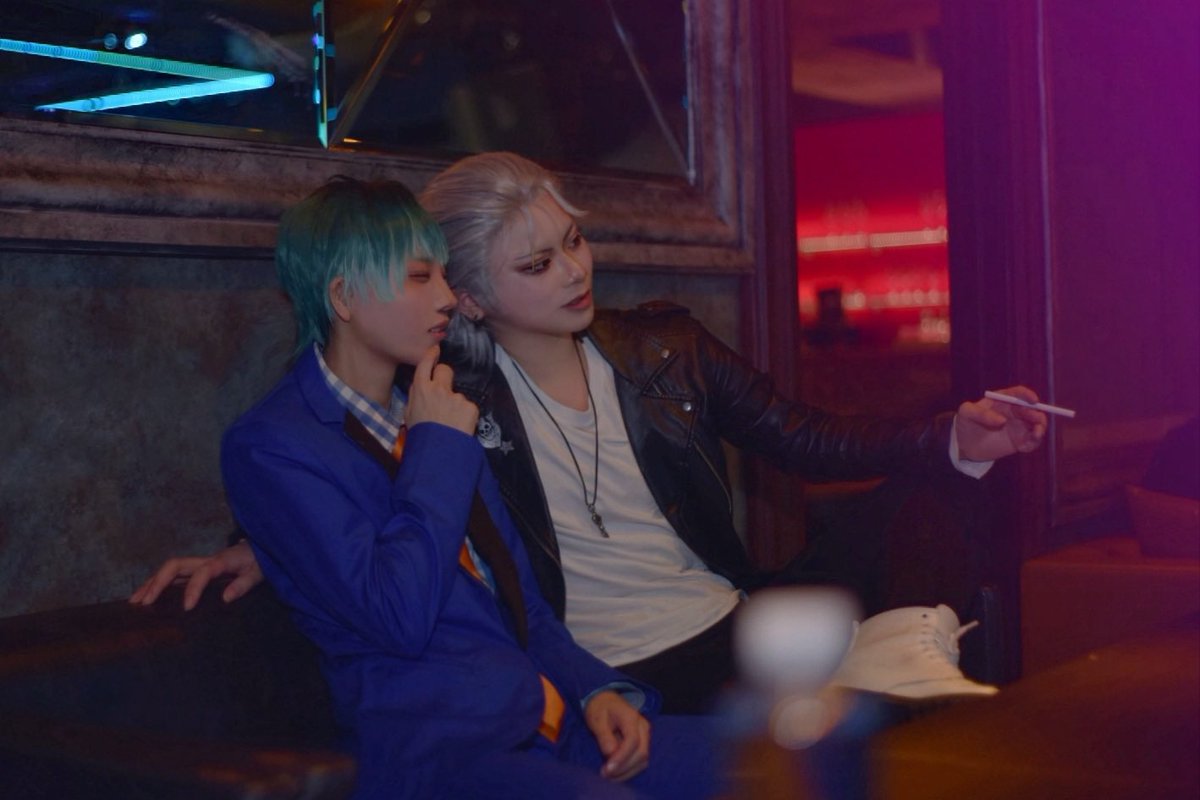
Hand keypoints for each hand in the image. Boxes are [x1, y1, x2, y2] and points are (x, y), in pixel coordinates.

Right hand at [129, 540, 262, 610]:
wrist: (260, 550)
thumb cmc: (259, 563)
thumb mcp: (257, 574)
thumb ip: (243, 585)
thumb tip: (225, 598)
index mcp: (222, 561)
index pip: (203, 572)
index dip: (194, 588)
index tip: (187, 607)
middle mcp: (206, 560)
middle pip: (175, 565)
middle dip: (158, 583)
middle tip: (145, 604)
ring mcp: (199, 563)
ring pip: (170, 570)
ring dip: (152, 583)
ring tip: (135, 602)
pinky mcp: (196, 569)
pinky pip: (173, 575)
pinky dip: (157, 584)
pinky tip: (146, 597)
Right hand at [405, 345, 478, 435]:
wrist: (437, 452)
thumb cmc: (420, 435)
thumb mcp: (409, 414)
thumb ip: (415, 396)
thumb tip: (420, 386)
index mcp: (421, 389)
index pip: (426, 364)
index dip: (431, 355)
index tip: (435, 350)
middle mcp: (438, 389)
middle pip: (445, 370)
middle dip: (445, 376)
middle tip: (444, 391)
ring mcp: (456, 397)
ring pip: (457, 394)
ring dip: (455, 404)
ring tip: (450, 423)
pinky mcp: (469, 406)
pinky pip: (468, 407)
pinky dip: (465, 416)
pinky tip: (459, 427)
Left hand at [584, 691, 650, 782]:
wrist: (606, 700)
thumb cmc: (600, 708)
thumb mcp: (596, 719)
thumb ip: (604, 736)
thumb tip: (610, 754)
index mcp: (631, 717)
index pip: (633, 741)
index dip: (621, 758)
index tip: (607, 770)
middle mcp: (643, 726)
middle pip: (641, 753)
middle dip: (624, 768)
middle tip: (605, 776)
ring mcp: (645, 735)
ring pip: (643, 760)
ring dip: (627, 772)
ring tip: (609, 777)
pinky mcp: (643, 743)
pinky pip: (640, 760)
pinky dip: (629, 770)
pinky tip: (615, 774)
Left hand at [955, 385, 1047, 461]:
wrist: (964, 443)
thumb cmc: (965, 422)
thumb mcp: (966, 413)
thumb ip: (980, 413)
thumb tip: (1002, 421)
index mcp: (1003, 400)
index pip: (1019, 394)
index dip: (1028, 395)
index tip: (1033, 401)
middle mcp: (1015, 411)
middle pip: (1032, 410)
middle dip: (1036, 415)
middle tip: (1035, 423)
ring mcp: (1019, 426)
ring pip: (1037, 425)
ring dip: (1040, 429)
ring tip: (1035, 435)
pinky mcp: (1020, 441)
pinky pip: (1032, 442)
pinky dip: (1033, 444)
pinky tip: (1023, 448)